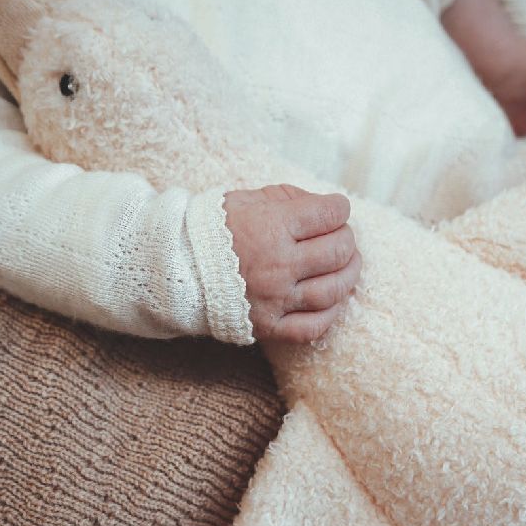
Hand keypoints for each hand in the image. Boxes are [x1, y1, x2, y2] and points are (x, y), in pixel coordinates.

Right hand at [224, 184, 360, 343]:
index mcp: (272, 227)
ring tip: (348, 264)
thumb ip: (287, 198)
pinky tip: (333, 300)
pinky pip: (312, 327)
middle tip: (341, 236)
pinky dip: (331, 314)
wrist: (176, 268)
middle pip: (337, 251)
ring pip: (333, 289)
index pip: (329, 214)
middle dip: (347, 238)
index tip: (336, 209)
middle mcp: (277, 265)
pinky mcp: (268, 326)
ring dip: (349, 274)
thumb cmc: (212, 230)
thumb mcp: (246, 199)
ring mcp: (275, 299)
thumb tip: (324, 205)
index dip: (339, 207)